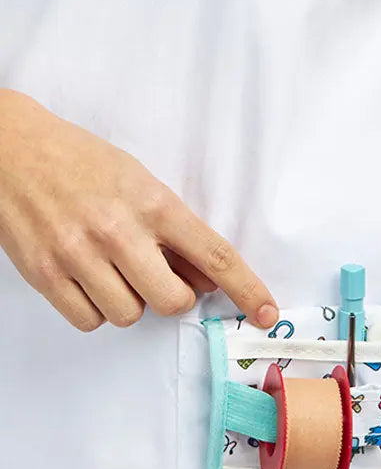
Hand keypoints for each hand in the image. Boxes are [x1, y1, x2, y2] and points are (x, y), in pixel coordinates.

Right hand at [0, 89, 278, 331]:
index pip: (215, 255)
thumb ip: (175, 233)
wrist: (8, 147)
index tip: (267, 313)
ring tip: (111, 269)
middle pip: (173, 302)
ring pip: (129, 316)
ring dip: (130, 302)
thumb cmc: (81, 163)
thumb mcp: (141, 182)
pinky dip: (95, 310)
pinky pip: (89, 321)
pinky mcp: (43, 273)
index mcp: (153, 203)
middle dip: (172, 297)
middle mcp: (118, 230)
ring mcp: (78, 254)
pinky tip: (87, 279)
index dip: (247, 289)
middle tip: (156, 275)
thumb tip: (207, 280)